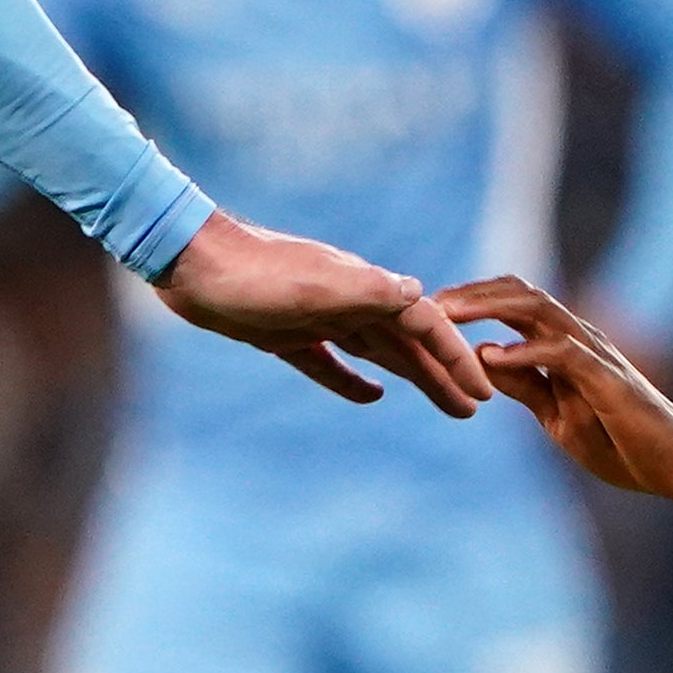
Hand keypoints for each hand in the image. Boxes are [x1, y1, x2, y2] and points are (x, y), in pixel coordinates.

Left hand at [149, 217, 489, 413]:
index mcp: (363, 288)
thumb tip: (419, 293)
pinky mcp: (284, 334)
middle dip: (444, 374)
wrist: (186, 262)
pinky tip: (373, 396)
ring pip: (378, 353)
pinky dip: (355, 380)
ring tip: (445, 404)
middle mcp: (348, 300)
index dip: (456, 358)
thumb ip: (366, 291)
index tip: (485, 391)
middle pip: (408, 343)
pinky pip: (331, 362)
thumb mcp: (312, 286)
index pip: (425, 325)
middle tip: (476, 409)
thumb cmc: (249, 274)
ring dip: (413, 377)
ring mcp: (317, 317)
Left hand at [437, 275, 672, 504]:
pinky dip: (525, 351)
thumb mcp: (558, 416)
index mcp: (565, 346)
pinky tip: (491, 357)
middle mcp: (580, 340)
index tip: (429, 309)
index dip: (473, 299)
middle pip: (522, 294)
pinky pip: (563, 355)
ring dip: (490, 307)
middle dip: (473, 293)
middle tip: (428, 301)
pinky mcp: (608, 380)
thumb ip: (526, 387)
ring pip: (540, 311)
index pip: (515, 303)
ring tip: (449, 314)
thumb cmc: (622, 442)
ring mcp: (596, 356)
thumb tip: (484, 361)